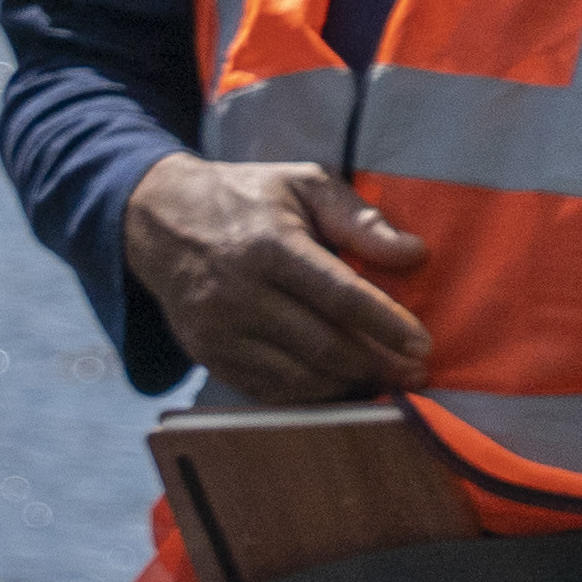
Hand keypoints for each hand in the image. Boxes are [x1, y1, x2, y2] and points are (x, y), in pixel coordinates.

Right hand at [119, 153, 433, 403]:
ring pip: (297, 378)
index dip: (386, 326)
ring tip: (384, 382)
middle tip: (415, 374)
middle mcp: (239, 292)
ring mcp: (218, 330)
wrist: (159, 218)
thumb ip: (360, 218)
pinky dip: (309, 396)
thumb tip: (414, 254)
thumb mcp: (303, 184)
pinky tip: (339, 387)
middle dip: (377, 365)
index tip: (422, 345)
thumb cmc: (245, 198)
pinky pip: (267, 390)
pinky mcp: (205, 354)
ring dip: (348, 386)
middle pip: (323, 346)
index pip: (340, 297)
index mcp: (269, 245)